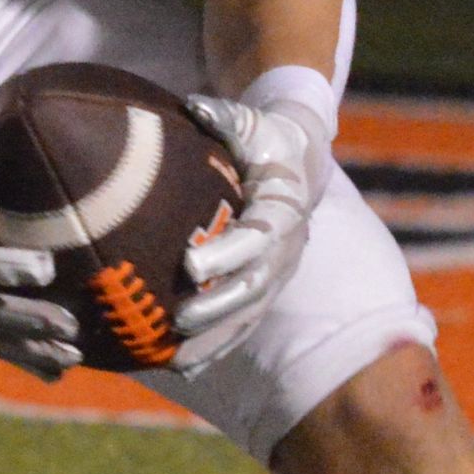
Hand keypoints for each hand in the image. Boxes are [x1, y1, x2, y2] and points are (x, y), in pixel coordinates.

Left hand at [174, 84, 332, 368]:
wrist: (298, 162)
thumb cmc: (265, 140)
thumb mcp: (252, 124)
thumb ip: (226, 117)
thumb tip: (194, 106)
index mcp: (282, 209)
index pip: (257, 237)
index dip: (226, 254)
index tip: (190, 266)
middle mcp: (285, 248)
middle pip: (252, 287)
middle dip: (216, 308)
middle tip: (177, 320)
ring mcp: (277, 274)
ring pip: (247, 315)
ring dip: (214, 339)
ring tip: (175, 359)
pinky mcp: (264, 290)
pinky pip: (242, 325)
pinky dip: (215, 348)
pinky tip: (181, 367)